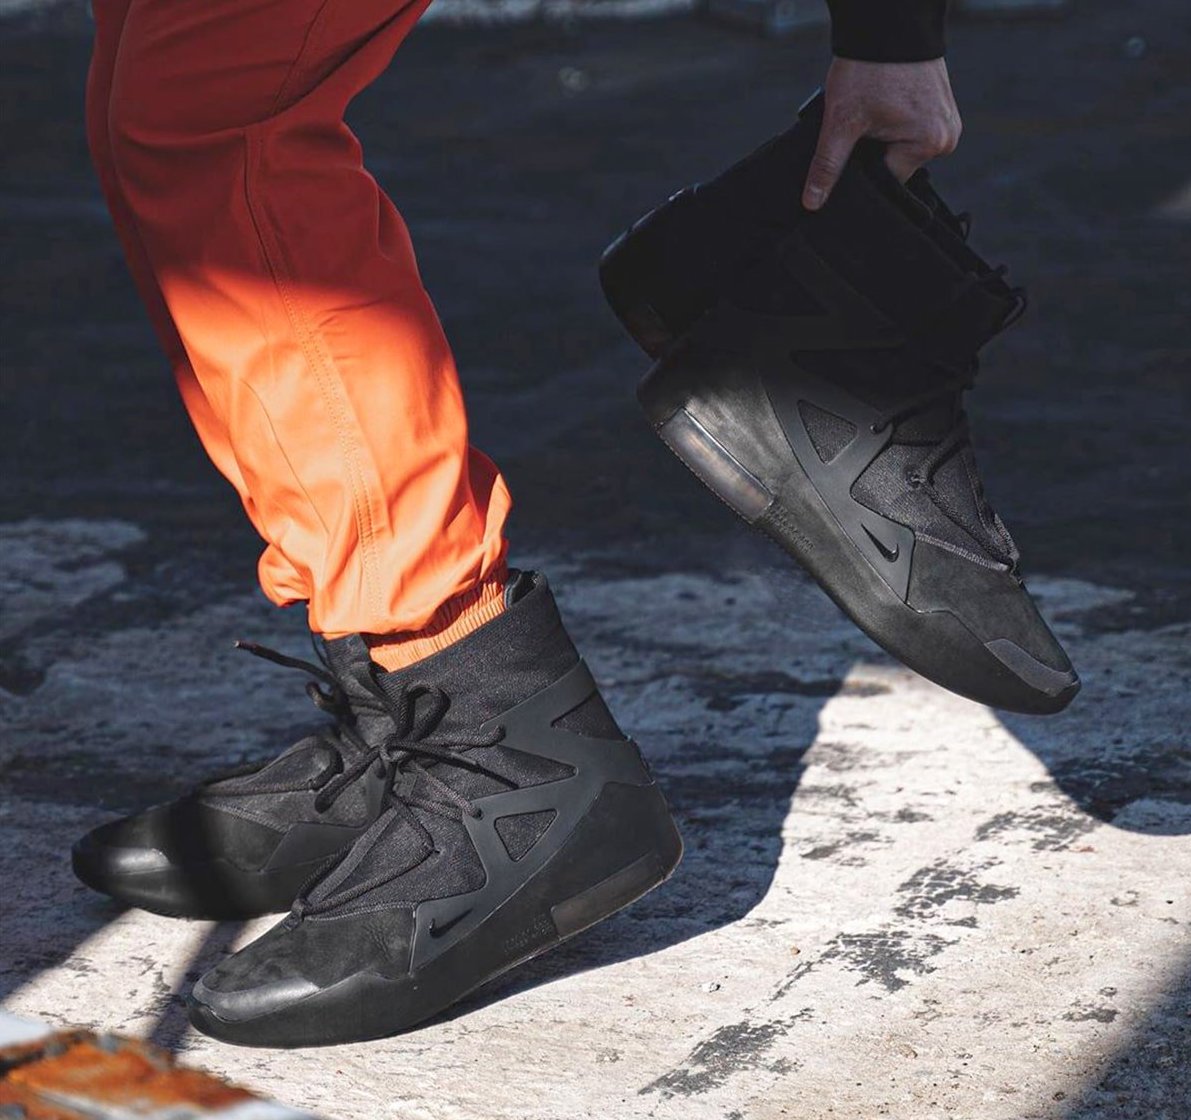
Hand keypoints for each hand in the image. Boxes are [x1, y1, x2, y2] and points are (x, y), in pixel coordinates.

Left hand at [802, 57, 961, 210]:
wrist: (886, 22)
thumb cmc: (868, 67)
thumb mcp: (841, 122)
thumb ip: (828, 166)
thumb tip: (813, 202)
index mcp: (930, 144)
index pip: (886, 181)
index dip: (862, 173)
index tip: (847, 154)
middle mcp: (947, 137)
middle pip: (895, 166)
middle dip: (871, 153)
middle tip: (858, 127)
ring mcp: (947, 122)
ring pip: (901, 149)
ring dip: (881, 139)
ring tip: (871, 114)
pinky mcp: (942, 109)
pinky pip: (911, 131)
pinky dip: (892, 125)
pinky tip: (882, 108)